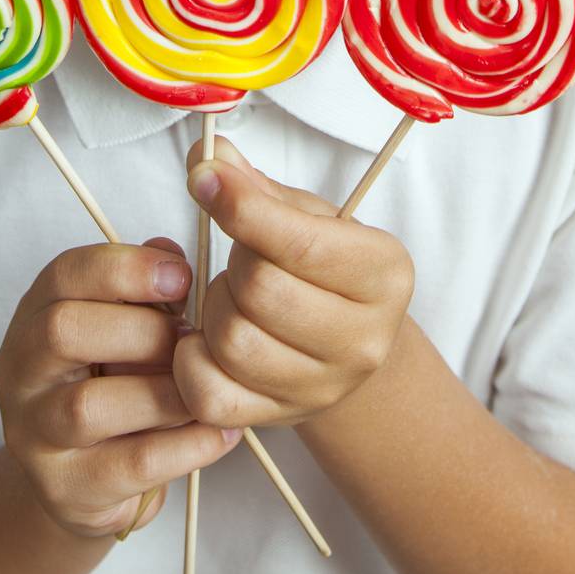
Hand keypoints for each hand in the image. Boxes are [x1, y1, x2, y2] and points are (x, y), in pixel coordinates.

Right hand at [0, 237, 242, 538]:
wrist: (88, 482)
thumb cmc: (116, 386)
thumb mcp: (127, 330)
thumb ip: (147, 291)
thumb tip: (171, 257)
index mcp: (34, 318)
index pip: (63, 275)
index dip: (125, 268)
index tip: (183, 277)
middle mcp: (21, 374)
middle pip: (63, 331)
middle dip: (143, 331)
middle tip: (190, 341)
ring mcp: (35, 437)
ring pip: (88, 406)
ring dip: (164, 393)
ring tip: (204, 391)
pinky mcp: (67, 490)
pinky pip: (131, 465)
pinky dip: (186, 446)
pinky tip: (222, 433)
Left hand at [173, 135, 414, 430]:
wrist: (348, 345)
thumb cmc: (325, 268)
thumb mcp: (309, 217)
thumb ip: (258, 186)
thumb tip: (208, 155)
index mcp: (384, 273)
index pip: (300, 243)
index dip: (241, 206)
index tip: (203, 178)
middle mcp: (365, 338)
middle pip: (260, 290)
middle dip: (233, 263)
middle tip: (241, 257)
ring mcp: (324, 387)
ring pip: (233, 341)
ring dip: (213, 308)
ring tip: (230, 296)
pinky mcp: (281, 419)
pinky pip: (211, 396)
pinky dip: (191, 362)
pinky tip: (203, 338)